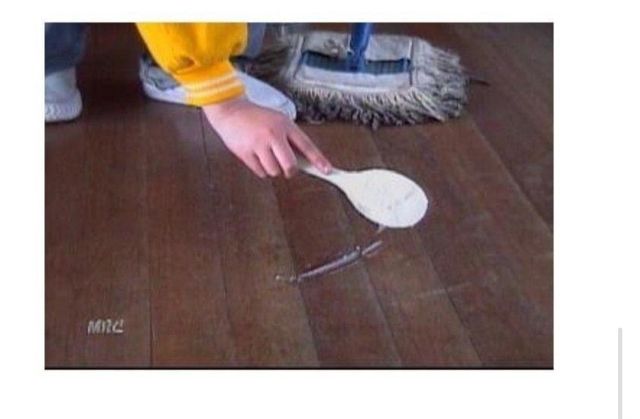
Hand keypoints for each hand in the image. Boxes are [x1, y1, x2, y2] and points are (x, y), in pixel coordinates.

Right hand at [203, 96, 331, 178]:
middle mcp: (273, 135)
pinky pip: (260, 173)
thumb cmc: (257, 117)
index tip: (327, 170)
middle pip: (290, 165)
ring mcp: (258, 145)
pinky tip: (256, 156)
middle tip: (288, 169)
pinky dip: (261, 169)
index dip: (318, 160)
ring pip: (274, 171)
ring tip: (266, 156)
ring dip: (273, 169)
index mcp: (284, 125)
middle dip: (290, 171)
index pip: (306, 146)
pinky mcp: (245, 153)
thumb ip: (291, 138)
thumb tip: (306, 160)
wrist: (230, 111)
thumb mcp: (278, 121)